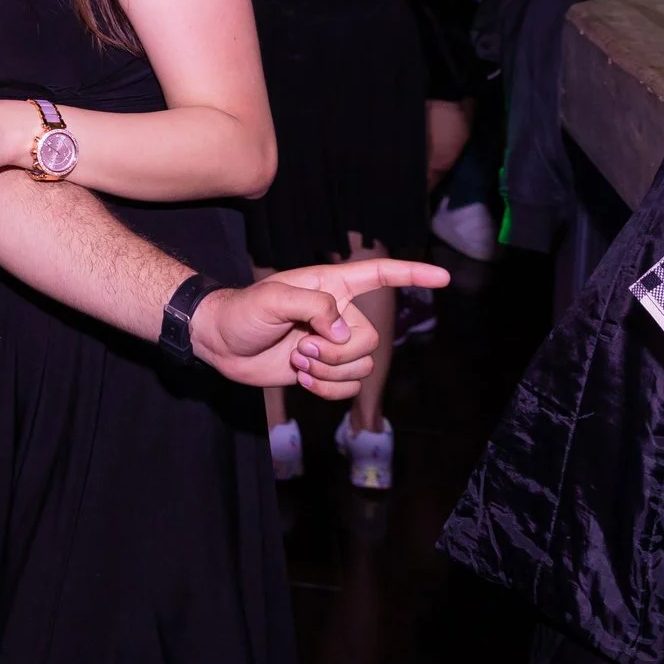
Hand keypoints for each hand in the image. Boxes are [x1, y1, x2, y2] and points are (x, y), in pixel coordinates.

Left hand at [191, 259, 449, 395]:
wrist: (221, 344)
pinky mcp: (325, 370)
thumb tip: (343, 331)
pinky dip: (325, 389)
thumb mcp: (273, 298)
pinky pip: (348, 387)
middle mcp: (339, 314)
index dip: (412, 274)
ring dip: (328, 371)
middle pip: (370, 338)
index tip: (442, 278)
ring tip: (297, 360)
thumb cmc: (243, 312)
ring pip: (362, 365)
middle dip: (337, 351)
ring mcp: (333, 344)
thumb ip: (314, 306)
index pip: (379, 274)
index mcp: (332, 285)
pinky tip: (300, 377)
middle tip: (303, 346)